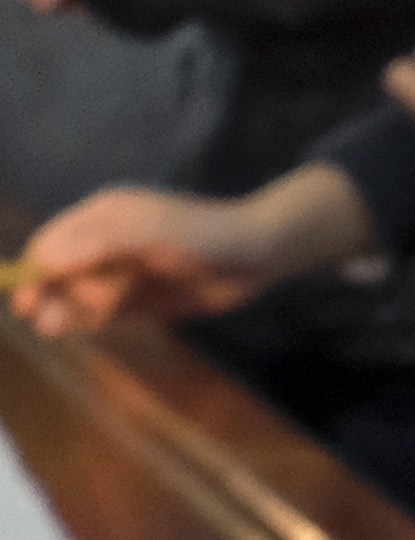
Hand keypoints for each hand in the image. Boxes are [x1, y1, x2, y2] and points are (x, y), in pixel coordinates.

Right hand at [13, 179, 323, 333]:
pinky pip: (101, 312)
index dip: (35, 271)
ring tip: (76, 324)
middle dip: (52, 296)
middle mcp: (105, 242)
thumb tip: (47, 259)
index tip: (29, 300)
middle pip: (58, 273)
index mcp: (103, 216)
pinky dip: (94, 319)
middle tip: (53, 322)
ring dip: (70, 311)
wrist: (260, 257)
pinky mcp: (137, 298)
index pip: (51, 243)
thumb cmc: (208, 235)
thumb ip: (101, 242)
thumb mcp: (153, 232)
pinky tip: (103, 321)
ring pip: (76, 295)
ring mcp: (120, 271)